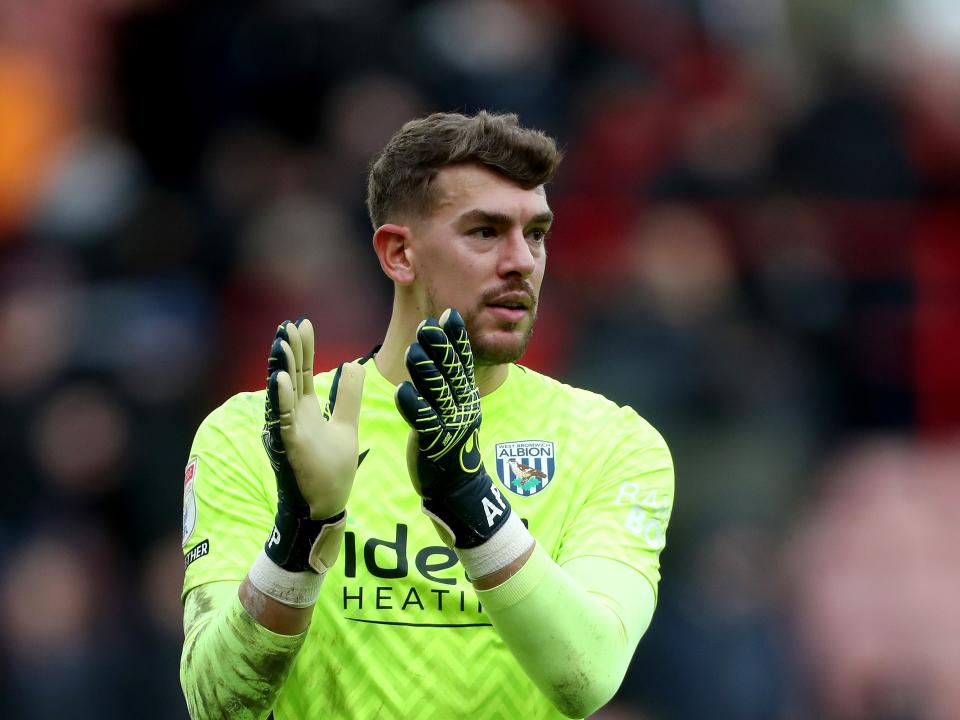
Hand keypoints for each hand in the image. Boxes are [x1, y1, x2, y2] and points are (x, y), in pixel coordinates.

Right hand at [262, 318, 364, 569]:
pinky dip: (281, 399)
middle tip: (288, 323)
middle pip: (291, 377)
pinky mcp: (289, 447)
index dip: (304, 350)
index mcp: (306, 411)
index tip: (304, 323)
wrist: (325, 507)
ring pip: (282, 394)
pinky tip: (281, 379)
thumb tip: (356, 365)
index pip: (304, 373)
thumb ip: (348, 397)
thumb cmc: (331, 470)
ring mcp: (290, 431)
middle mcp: (294, 417)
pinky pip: (283, 420)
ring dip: (282, 368)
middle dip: (290, 350)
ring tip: (282, 341)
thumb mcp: (346, 426)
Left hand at [395, 309, 511, 547]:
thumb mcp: (453, 408)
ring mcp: (450, 425)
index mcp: (466, 396)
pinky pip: (423, 422)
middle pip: (451, 373)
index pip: (463, 362)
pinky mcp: (434, 443)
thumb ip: (446, 380)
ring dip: (425, 372)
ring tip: (413, 351)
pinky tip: (401, 391)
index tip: (449, 315)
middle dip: (440, 348)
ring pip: (437, 394)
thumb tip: (437, 345)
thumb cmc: (448, 441)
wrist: (456, 486)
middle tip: (427, 326)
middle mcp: (462, 407)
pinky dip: (412, 406)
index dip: (456, 339)